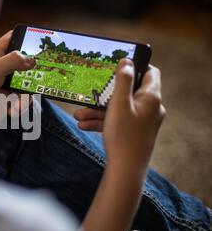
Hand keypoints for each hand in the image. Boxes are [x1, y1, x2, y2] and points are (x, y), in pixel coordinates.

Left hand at [0, 31, 34, 155]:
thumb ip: (13, 61)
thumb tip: (32, 59)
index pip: (9, 41)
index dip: (22, 36)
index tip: (38, 35)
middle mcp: (1, 70)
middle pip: (23, 64)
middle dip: (32, 69)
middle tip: (45, 71)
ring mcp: (5, 86)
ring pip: (26, 84)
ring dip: (25, 94)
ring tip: (19, 102)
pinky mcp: (8, 102)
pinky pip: (22, 100)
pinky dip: (20, 106)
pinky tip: (13, 110)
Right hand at [80, 59, 165, 230]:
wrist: (126, 170)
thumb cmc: (124, 136)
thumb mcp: (119, 103)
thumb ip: (123, 80)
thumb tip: (127, 61)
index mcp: (151, 98)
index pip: (150, 72)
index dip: (136, 66)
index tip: (118, 65)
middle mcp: (150, 109)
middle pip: (129, 92)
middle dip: (106, 93)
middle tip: (90, 90)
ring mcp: (143, 122)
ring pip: (120, 109)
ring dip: (99, 110)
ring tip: (79, 113)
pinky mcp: (134, 133)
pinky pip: (118, 122)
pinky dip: (103, 121)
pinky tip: (84, 124)